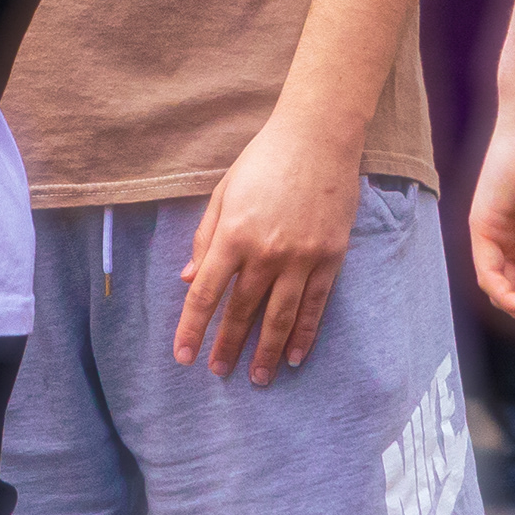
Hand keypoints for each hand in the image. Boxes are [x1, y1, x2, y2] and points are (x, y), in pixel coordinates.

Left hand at [172, 108, 361, 385]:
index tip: (183, 356)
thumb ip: (206, 239)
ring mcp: (302, 257)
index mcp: (233, 234)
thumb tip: (188, 280)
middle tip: (217, 372)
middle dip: (228, 346)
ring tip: (257, 377)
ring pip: (280, 316)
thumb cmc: (264, 161)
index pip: (205, 293)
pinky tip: (293, 356)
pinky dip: (303, 334)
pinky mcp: (330, 257)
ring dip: (266, 351)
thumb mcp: (223, 194)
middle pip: (242, 310)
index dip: (192, 328)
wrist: (318, 137)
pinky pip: (315, 305)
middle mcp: (266, 252)